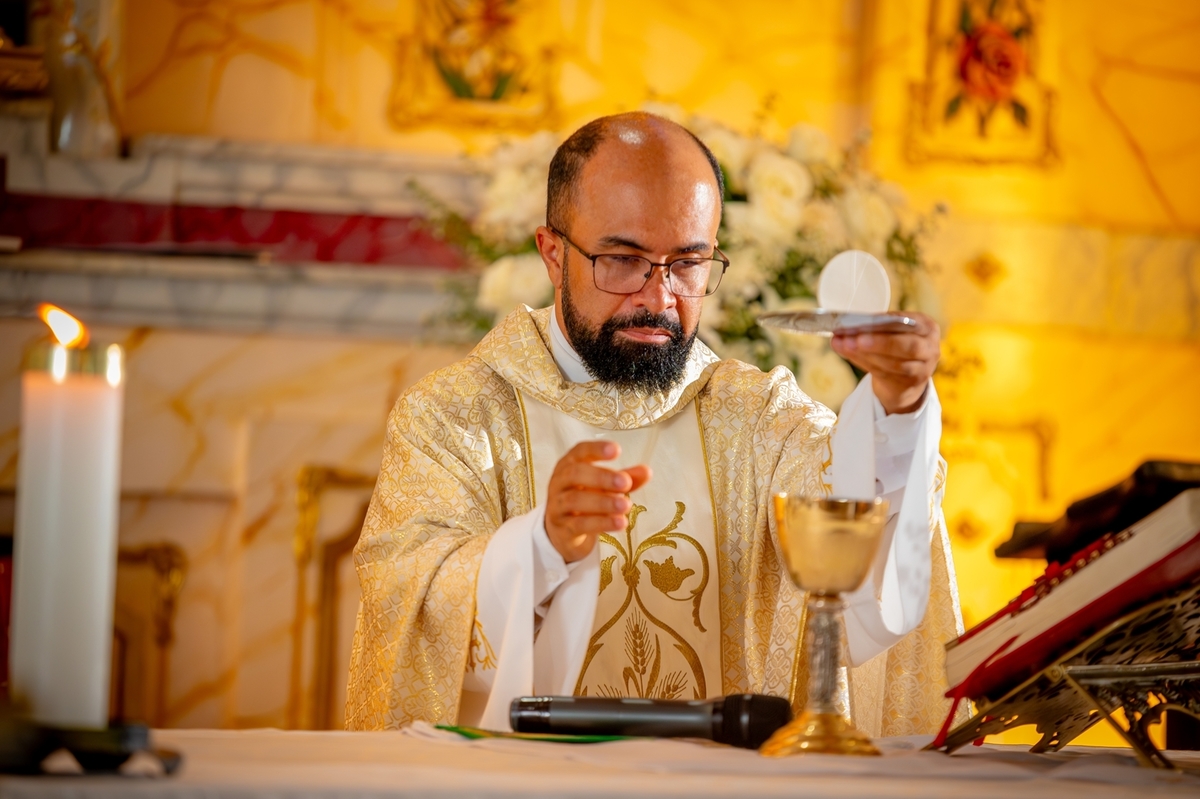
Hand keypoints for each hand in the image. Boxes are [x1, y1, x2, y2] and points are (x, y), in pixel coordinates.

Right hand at [545, 441, 651, 562]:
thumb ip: (625, 478)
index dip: (596, 449)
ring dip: (603, 502)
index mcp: (569, 465)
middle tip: (625, 483)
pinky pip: (579, 524)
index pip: (579, 451)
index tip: (617, 450)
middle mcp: (560, 482)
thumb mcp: (605, 487)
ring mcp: (558, 506)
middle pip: (575, 474)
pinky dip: (601, 523)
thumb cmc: (587, 500)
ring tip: (626, 505)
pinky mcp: (562, 529)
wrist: (564, 532)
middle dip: (601, 477)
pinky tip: (620, 523)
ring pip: (575, 500)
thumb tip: (647, 471)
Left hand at [830, 312, 940, 414]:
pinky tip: (849, 354)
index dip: (886, 322)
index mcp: (927, 327)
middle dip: (880, 342)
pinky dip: (865, 363)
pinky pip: (885, 374)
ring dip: (867, 354)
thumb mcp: (893, 334)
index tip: (864, 320)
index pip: (908, 322)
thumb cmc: (895, 349)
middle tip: (856, 339)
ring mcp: (923, 369)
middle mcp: (930, 348)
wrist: (905, 381)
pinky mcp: (910, 384)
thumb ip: (874, 329)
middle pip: (908, 346)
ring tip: (846, 345)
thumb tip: (842, 330)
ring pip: (895, 363)